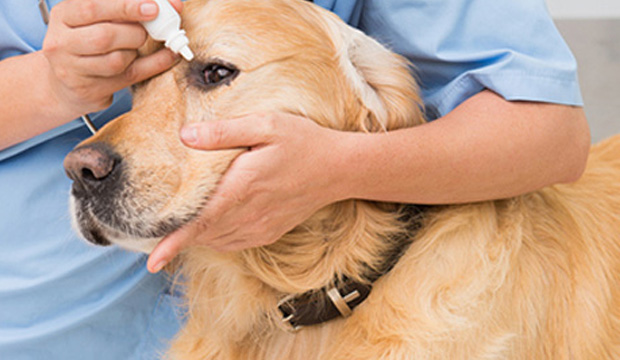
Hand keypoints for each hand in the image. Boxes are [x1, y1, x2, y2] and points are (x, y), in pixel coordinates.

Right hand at [42, 0, 182, 117]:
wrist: (66, 81)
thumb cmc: (89, 40)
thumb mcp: (98, 17)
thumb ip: (128, 8)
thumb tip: (173, 4)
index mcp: (63, 16)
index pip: (93, 7)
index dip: (125, 7)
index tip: (153, 7)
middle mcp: (62, 42)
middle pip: (106, 36)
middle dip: (136, 33)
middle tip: (147, 30)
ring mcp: (73, 70)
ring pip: (117, 60)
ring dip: (136, 51)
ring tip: (135, 46)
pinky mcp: (90, 90)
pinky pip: (130, 77)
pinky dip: (156, 64)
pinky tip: (168, 55)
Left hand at [147, 113, 349, 272]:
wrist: (338, 169)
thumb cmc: (302, 142)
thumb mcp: (265, 125)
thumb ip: (224, 132)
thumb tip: (185, 136)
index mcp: (243, 187)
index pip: (200, 221)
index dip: (174, 242)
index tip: (153, 260)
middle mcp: (249, 214)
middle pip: (203, 233)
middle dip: (178, 233)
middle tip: (158, 222)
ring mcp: (260, 227)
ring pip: (216, 240)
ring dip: (197, 234)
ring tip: (183, 220)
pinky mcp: (268, 233)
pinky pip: (233, 243)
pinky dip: (215, 237)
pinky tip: (213, 221)